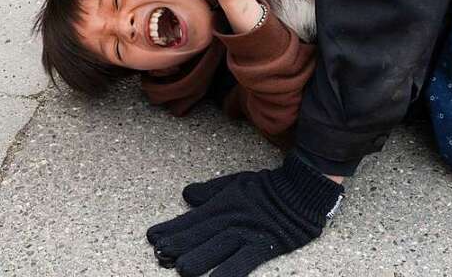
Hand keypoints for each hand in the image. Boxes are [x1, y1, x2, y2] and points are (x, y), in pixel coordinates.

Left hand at [147, 154, 343, 275]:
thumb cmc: (267, 188)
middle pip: (199, 235)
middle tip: (159, 255)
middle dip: (178, 246)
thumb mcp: (235, 183)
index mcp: (221, 204)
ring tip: (181, 269)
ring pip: (217, 247)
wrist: (300, 189)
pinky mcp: (263, 245)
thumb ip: (210, 191)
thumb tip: (186, 195)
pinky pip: (243, 262)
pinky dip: (229, 272)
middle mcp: (230, 218)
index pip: (190, 219)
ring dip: (199, 259)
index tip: (152, 237)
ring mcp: (246, 232)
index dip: (171, 229)